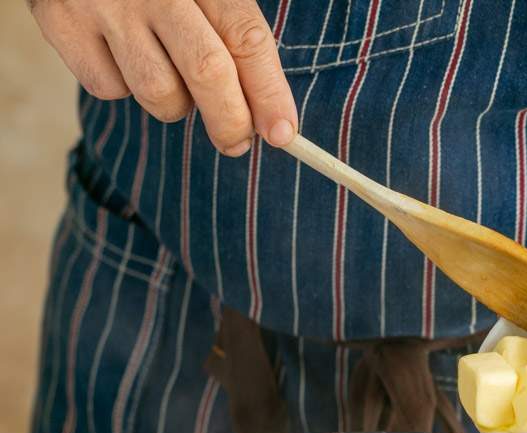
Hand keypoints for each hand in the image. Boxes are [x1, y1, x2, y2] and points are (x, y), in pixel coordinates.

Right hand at [29, 0, 297, 154]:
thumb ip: (234, 37)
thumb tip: (271, 119)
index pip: (245, 37)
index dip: (270, 92)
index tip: (283, 133)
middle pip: (208, 71)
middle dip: (231, 120)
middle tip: (236, 141)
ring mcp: (103, 3)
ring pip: (159, 93)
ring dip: (174, 103)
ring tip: (167, 72)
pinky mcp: (61, 23)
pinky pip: (109, 89)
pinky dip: (122, 87)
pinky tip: (118, 54)